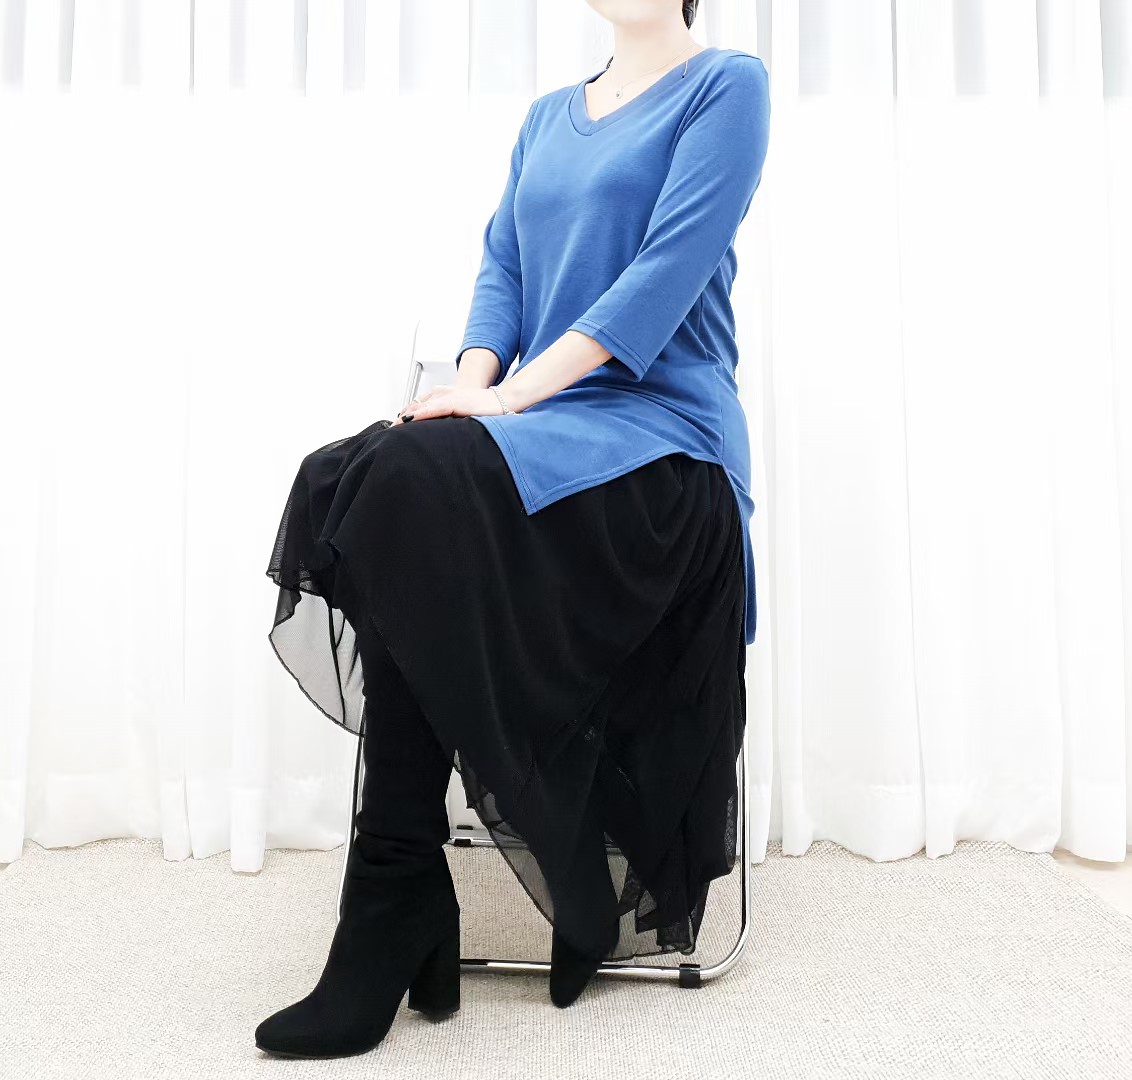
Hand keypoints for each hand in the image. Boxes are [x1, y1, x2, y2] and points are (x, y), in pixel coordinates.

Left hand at [392, 384, 512, 424]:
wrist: (502, 402)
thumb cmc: (484, 409)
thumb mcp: (460, 415)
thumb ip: (447, 420)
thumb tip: (438, 435)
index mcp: (442, 395)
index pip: (416, 406)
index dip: (404, 417)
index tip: (395, 430)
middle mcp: (441, 393)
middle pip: (413, 406)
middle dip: (400, 419)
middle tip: (390, 433)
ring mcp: (447, 396)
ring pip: (419, 407)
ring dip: (405, 418)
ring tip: (394, 429)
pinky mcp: (454, 401)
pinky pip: (432, 408)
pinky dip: (419, 414)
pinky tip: (409, 420)